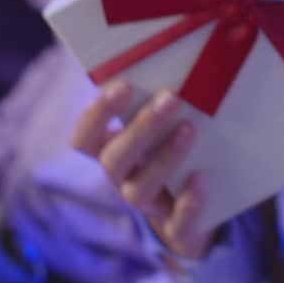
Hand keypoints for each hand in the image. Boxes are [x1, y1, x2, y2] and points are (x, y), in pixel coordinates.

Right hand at [72, 83, 212, 260]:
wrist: (196, 209)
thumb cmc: (173, 149)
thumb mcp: (162, 125)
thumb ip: (159, 98)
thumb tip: (179, 52)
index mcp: (112, 150)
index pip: (83, 138)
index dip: (97, 114)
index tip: (123, 85)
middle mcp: (122, 179)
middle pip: (113, 160)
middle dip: (141, 128)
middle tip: (171, 97)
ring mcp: (148, 206)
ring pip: (139, 190)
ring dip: (164, 158)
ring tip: (190, 129)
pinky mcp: (177, 229)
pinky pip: (177, 222)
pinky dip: (188, 202)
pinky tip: (200, 179)